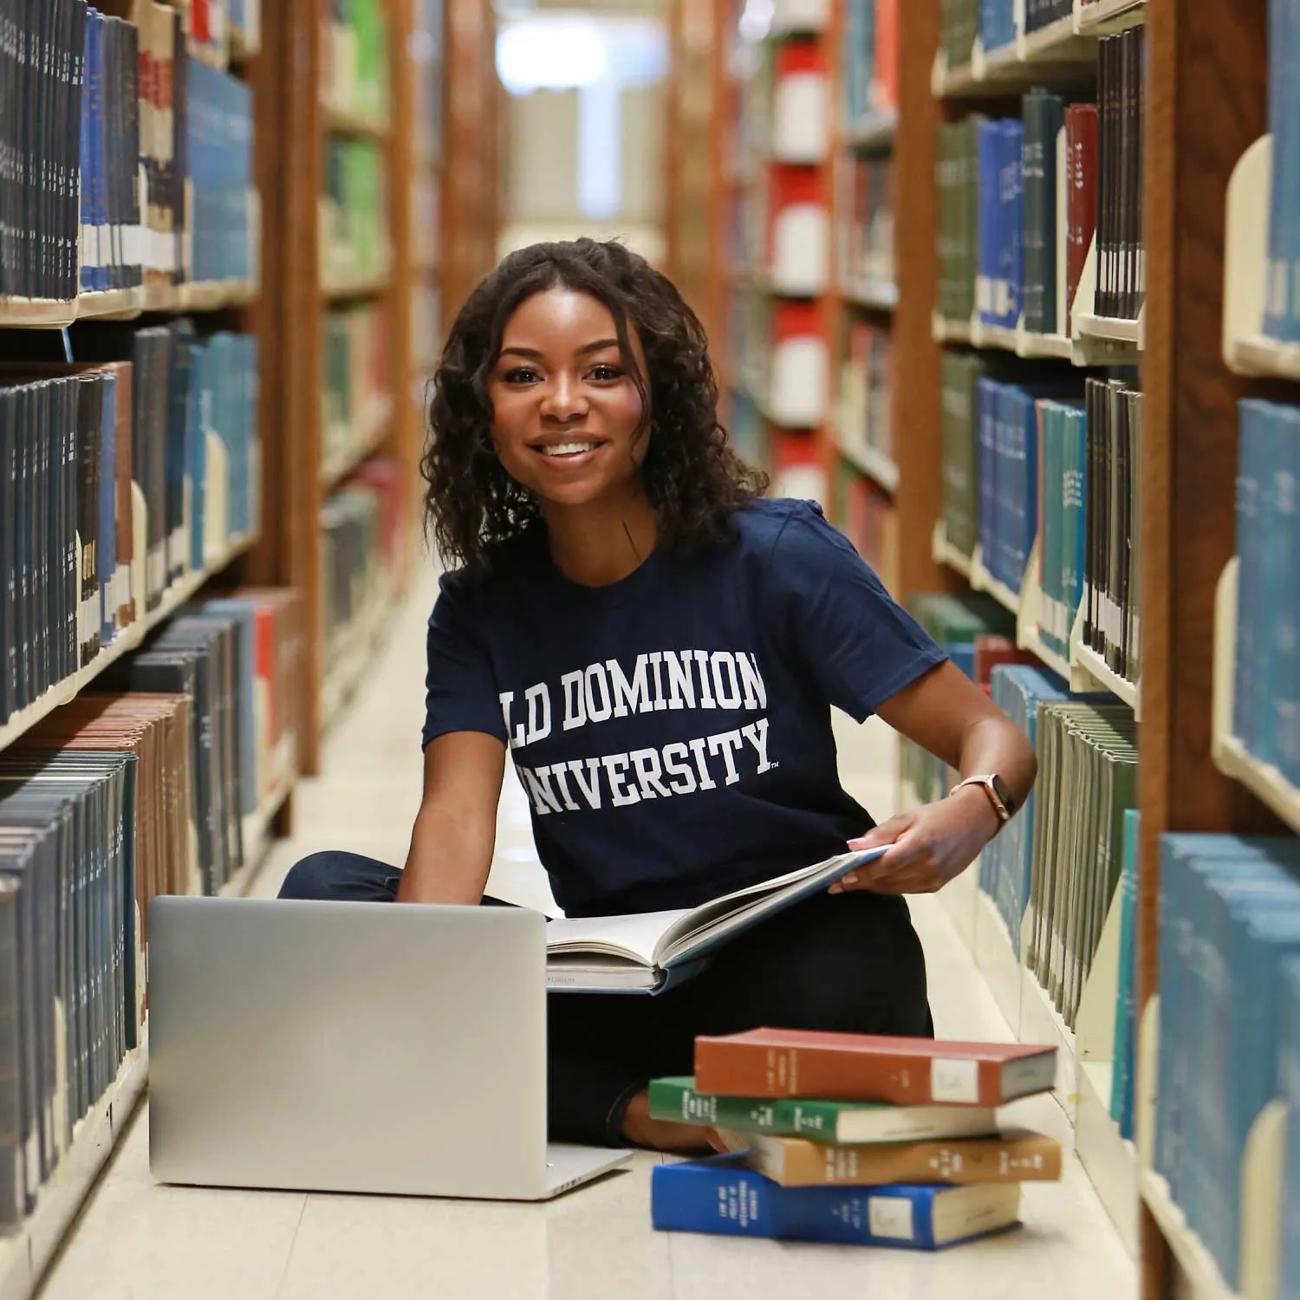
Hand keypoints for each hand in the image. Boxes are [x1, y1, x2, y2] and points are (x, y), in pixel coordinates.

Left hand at [828, 786, 1001, 895]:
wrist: (975, 821)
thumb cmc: (938, 814)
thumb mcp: (908, 816)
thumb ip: (880, 833)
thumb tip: (853, 846)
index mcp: (921, 846)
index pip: (884, 866)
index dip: (860, 874)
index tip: (839, 879)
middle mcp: (929, 867)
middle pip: (886, 881)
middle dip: (860, 883)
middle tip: (836, 884)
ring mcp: (934, 879)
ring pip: (894, 889)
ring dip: (872, 887)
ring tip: (850, 884)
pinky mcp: (936, 886)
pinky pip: (905, 890)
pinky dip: (888, 886)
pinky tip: (874, 882)